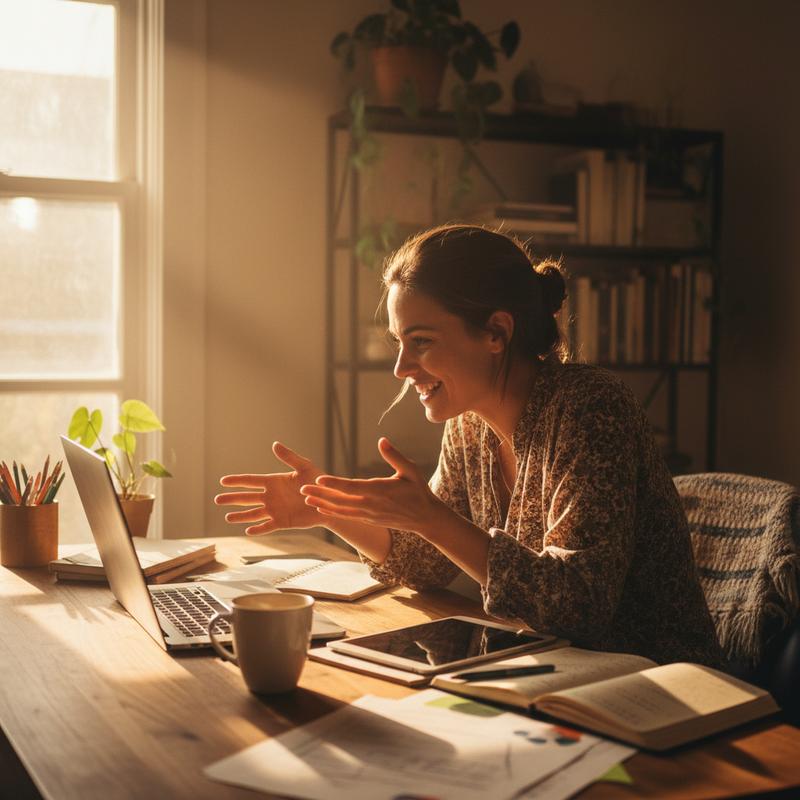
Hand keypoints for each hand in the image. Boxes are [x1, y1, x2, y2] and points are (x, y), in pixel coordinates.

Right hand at [214, 442, 322, 534]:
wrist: (329, 500)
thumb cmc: (318, 482)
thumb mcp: (304, 467)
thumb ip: (289, 457)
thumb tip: (274, 444)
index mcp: (273, 482)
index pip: (251, 481)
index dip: (237, 481)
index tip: (222, 481)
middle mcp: (271, 496)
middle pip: (247, 498)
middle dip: (232, 499)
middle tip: (217, 500)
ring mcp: (275, 510)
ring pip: (253, 513)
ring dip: (241, 516)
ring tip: (227, 517)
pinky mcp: (283, 522)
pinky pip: (267, 526)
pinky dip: (258, 529)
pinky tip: (248, 530)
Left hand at [300, 438, 440, 532]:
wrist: (425, 518)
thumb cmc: (418, 491)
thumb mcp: (411, 470)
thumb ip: (395, 456)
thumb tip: (382, 440)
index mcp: (379, 490)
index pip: (352, 487)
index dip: (335, 484)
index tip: (319, 479)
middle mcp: (371, 504)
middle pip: (341, 500)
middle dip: (321, 494)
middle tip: (302, 488)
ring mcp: (369, 514)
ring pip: (341, 510)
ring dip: (323, 503)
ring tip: (306, 498)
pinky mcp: (369, 519)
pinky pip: (347, 516)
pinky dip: (333, 512)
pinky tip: (321, 508)